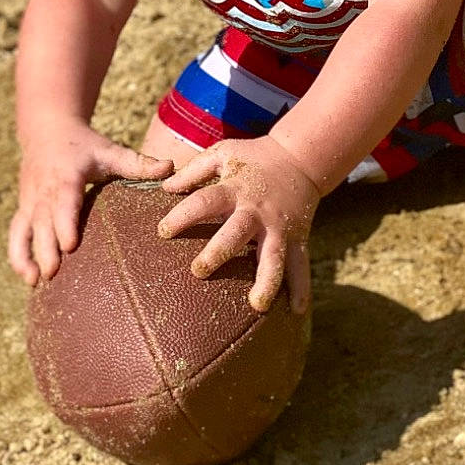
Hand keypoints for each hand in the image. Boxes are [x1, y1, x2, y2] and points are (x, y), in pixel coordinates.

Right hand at [9, 122, 172, 286]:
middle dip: (46, 247)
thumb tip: (171, 168)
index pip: (63, 200)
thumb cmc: (85, 144)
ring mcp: (30, 200)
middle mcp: (44, 189)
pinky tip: (27, 277)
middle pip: (42, 221)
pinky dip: (17, 254)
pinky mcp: (24, 208)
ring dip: (25, 255)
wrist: (47, 130)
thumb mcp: (110, 150)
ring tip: (35, 281)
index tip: (70, 244)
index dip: (64, 222)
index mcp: (67, 176)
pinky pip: (16, 232)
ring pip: (23, 229)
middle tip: (54, 273)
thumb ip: (139, 163)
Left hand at [158, 136, 317, 314]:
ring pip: (273, 256)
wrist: (300, 158)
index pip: (204, 202)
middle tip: (198, 271)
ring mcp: (279, 228)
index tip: (163, 231)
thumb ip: (194, 170)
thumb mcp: (223, 154)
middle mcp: (256, 212)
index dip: (183, 215)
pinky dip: (301, 288)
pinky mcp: (298, 238)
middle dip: (218, 252)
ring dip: (266, 280)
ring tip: (257, 306)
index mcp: (235, 190)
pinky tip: (297, 310)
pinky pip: (300, 266)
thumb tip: (165, 187)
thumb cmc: (254, 159)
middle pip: (236, 233)